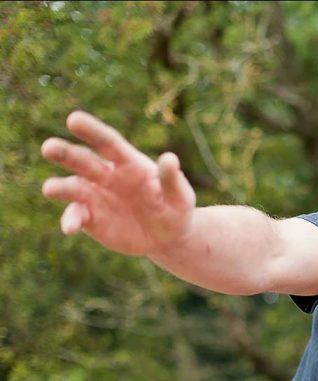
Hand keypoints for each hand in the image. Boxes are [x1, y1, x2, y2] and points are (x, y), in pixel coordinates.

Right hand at [40, 111, 195, 254]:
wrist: (168, 237)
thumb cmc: (175, 210)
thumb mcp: (181, 198)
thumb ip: (172, 180)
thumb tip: (169, 158)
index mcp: (128, 163)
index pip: (108, 142)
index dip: (92, 131)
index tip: (74, 119)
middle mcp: (106, 176)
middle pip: (83, 160)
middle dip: (65, 153)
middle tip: (48, 148)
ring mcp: (96, 196)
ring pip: (73, 187)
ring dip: (60, 187)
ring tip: (50, 189)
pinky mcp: (90, 218)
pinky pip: (77, 216)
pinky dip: (71, 220)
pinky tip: (70, 229)